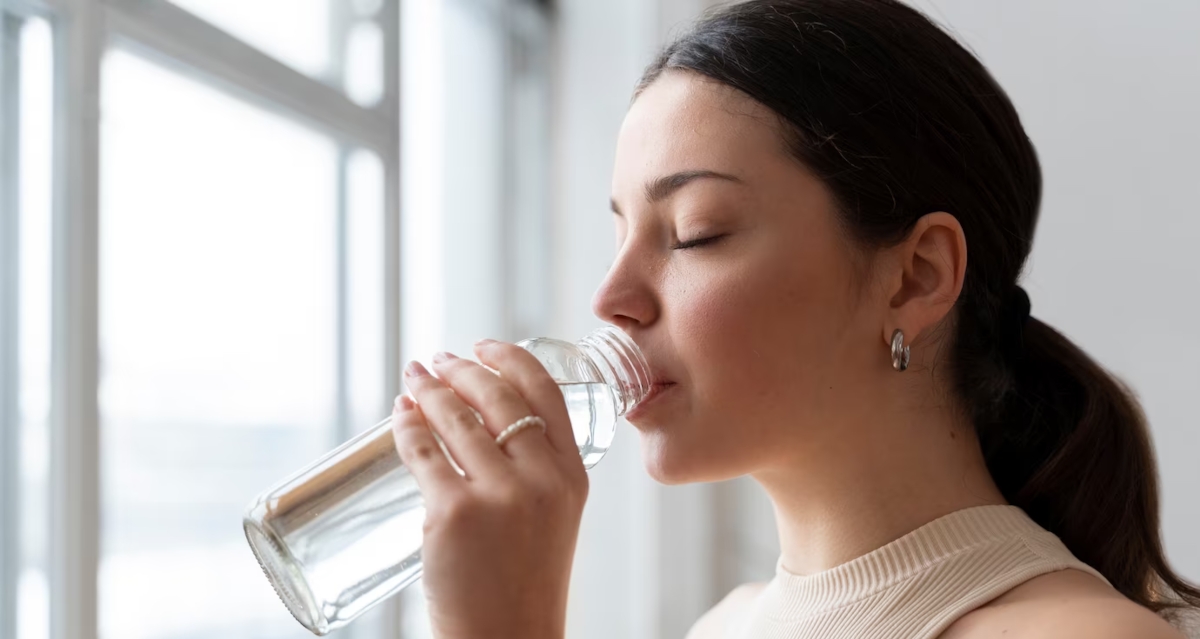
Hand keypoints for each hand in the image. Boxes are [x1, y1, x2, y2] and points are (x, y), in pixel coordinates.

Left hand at [390, 340, 587, 638]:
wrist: (508, 637)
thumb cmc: (524, 583)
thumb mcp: (554, 518)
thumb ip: (536, 470)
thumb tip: (481, 419)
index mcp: (572, 476)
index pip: (546, 393)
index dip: (511, 359)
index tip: (485, 346)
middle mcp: (541, 479)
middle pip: (498, 397)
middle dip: (461, 370)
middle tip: (438, 361)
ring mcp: (498, 496)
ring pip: (456, 419)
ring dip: (429, 390)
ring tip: (414, 380)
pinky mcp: (454, 514)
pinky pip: (423, 453)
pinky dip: (406, 426)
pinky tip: (400, 415)